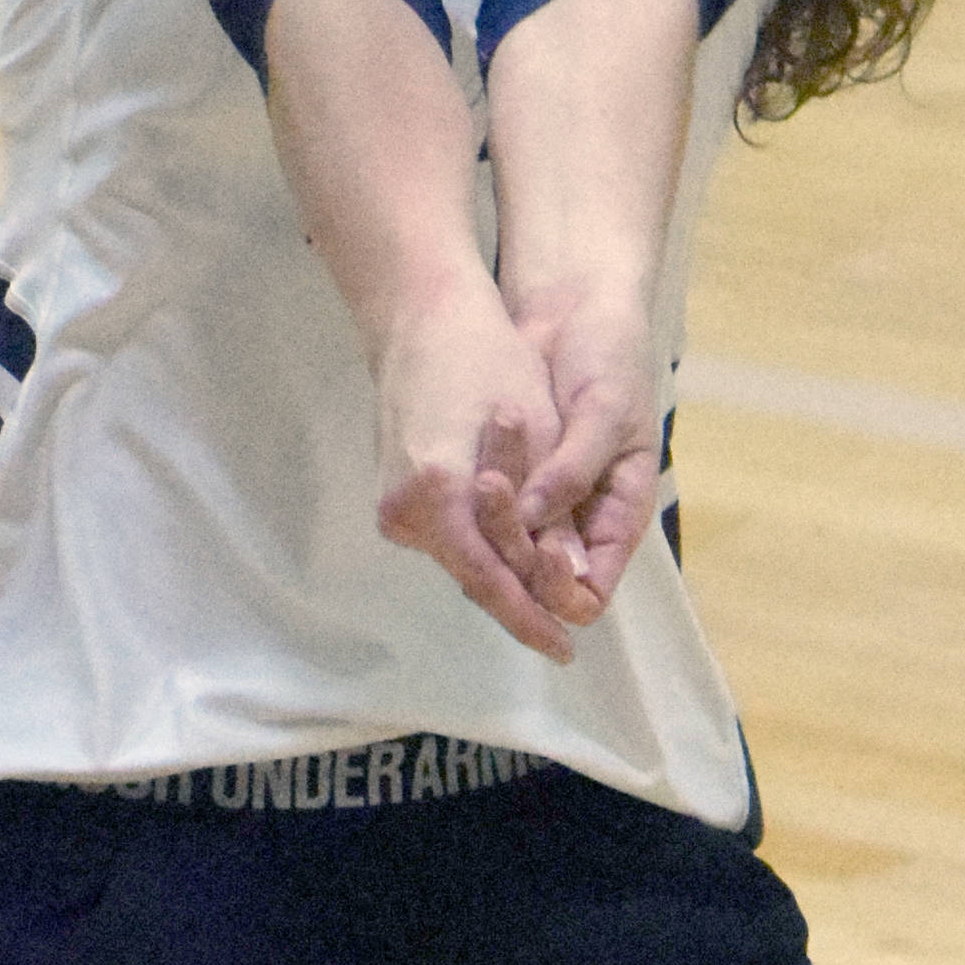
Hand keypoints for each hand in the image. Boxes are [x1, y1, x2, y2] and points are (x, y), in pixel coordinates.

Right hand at [372, 276, 605, 662]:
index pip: (490, 579)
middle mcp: (405, 509)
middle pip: (472, 575)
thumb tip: (572, 577)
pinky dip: (482, 543)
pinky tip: (517, 547)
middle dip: (521, 597)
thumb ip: (548, 512)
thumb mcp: (538, 434)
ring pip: (460, 556)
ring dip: (504, 567)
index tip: (564, 649)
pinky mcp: (392, 495)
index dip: (529, 617)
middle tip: (565, 626)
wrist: (420, 316)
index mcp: (438, 492)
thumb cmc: (490, 360)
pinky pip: (446, 535)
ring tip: (551, 587)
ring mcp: (392, 504)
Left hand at [504, 285, 659, 616]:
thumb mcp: (605, 409)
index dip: (560, 592)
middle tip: (491, 493)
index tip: (536, 556)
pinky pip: (485, 517)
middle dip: (513, 554)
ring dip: (489, 525)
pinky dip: (473, 504)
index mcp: (619, 516)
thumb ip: (574, 469)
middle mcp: (577, 523)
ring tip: (483, 471)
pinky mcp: (507, 480)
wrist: (572, 308)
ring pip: (506, 554)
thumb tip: (534, 526)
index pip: (590, 593)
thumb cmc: (608, 357)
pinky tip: (462, 470)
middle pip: (537, 584)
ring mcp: (540, 504)